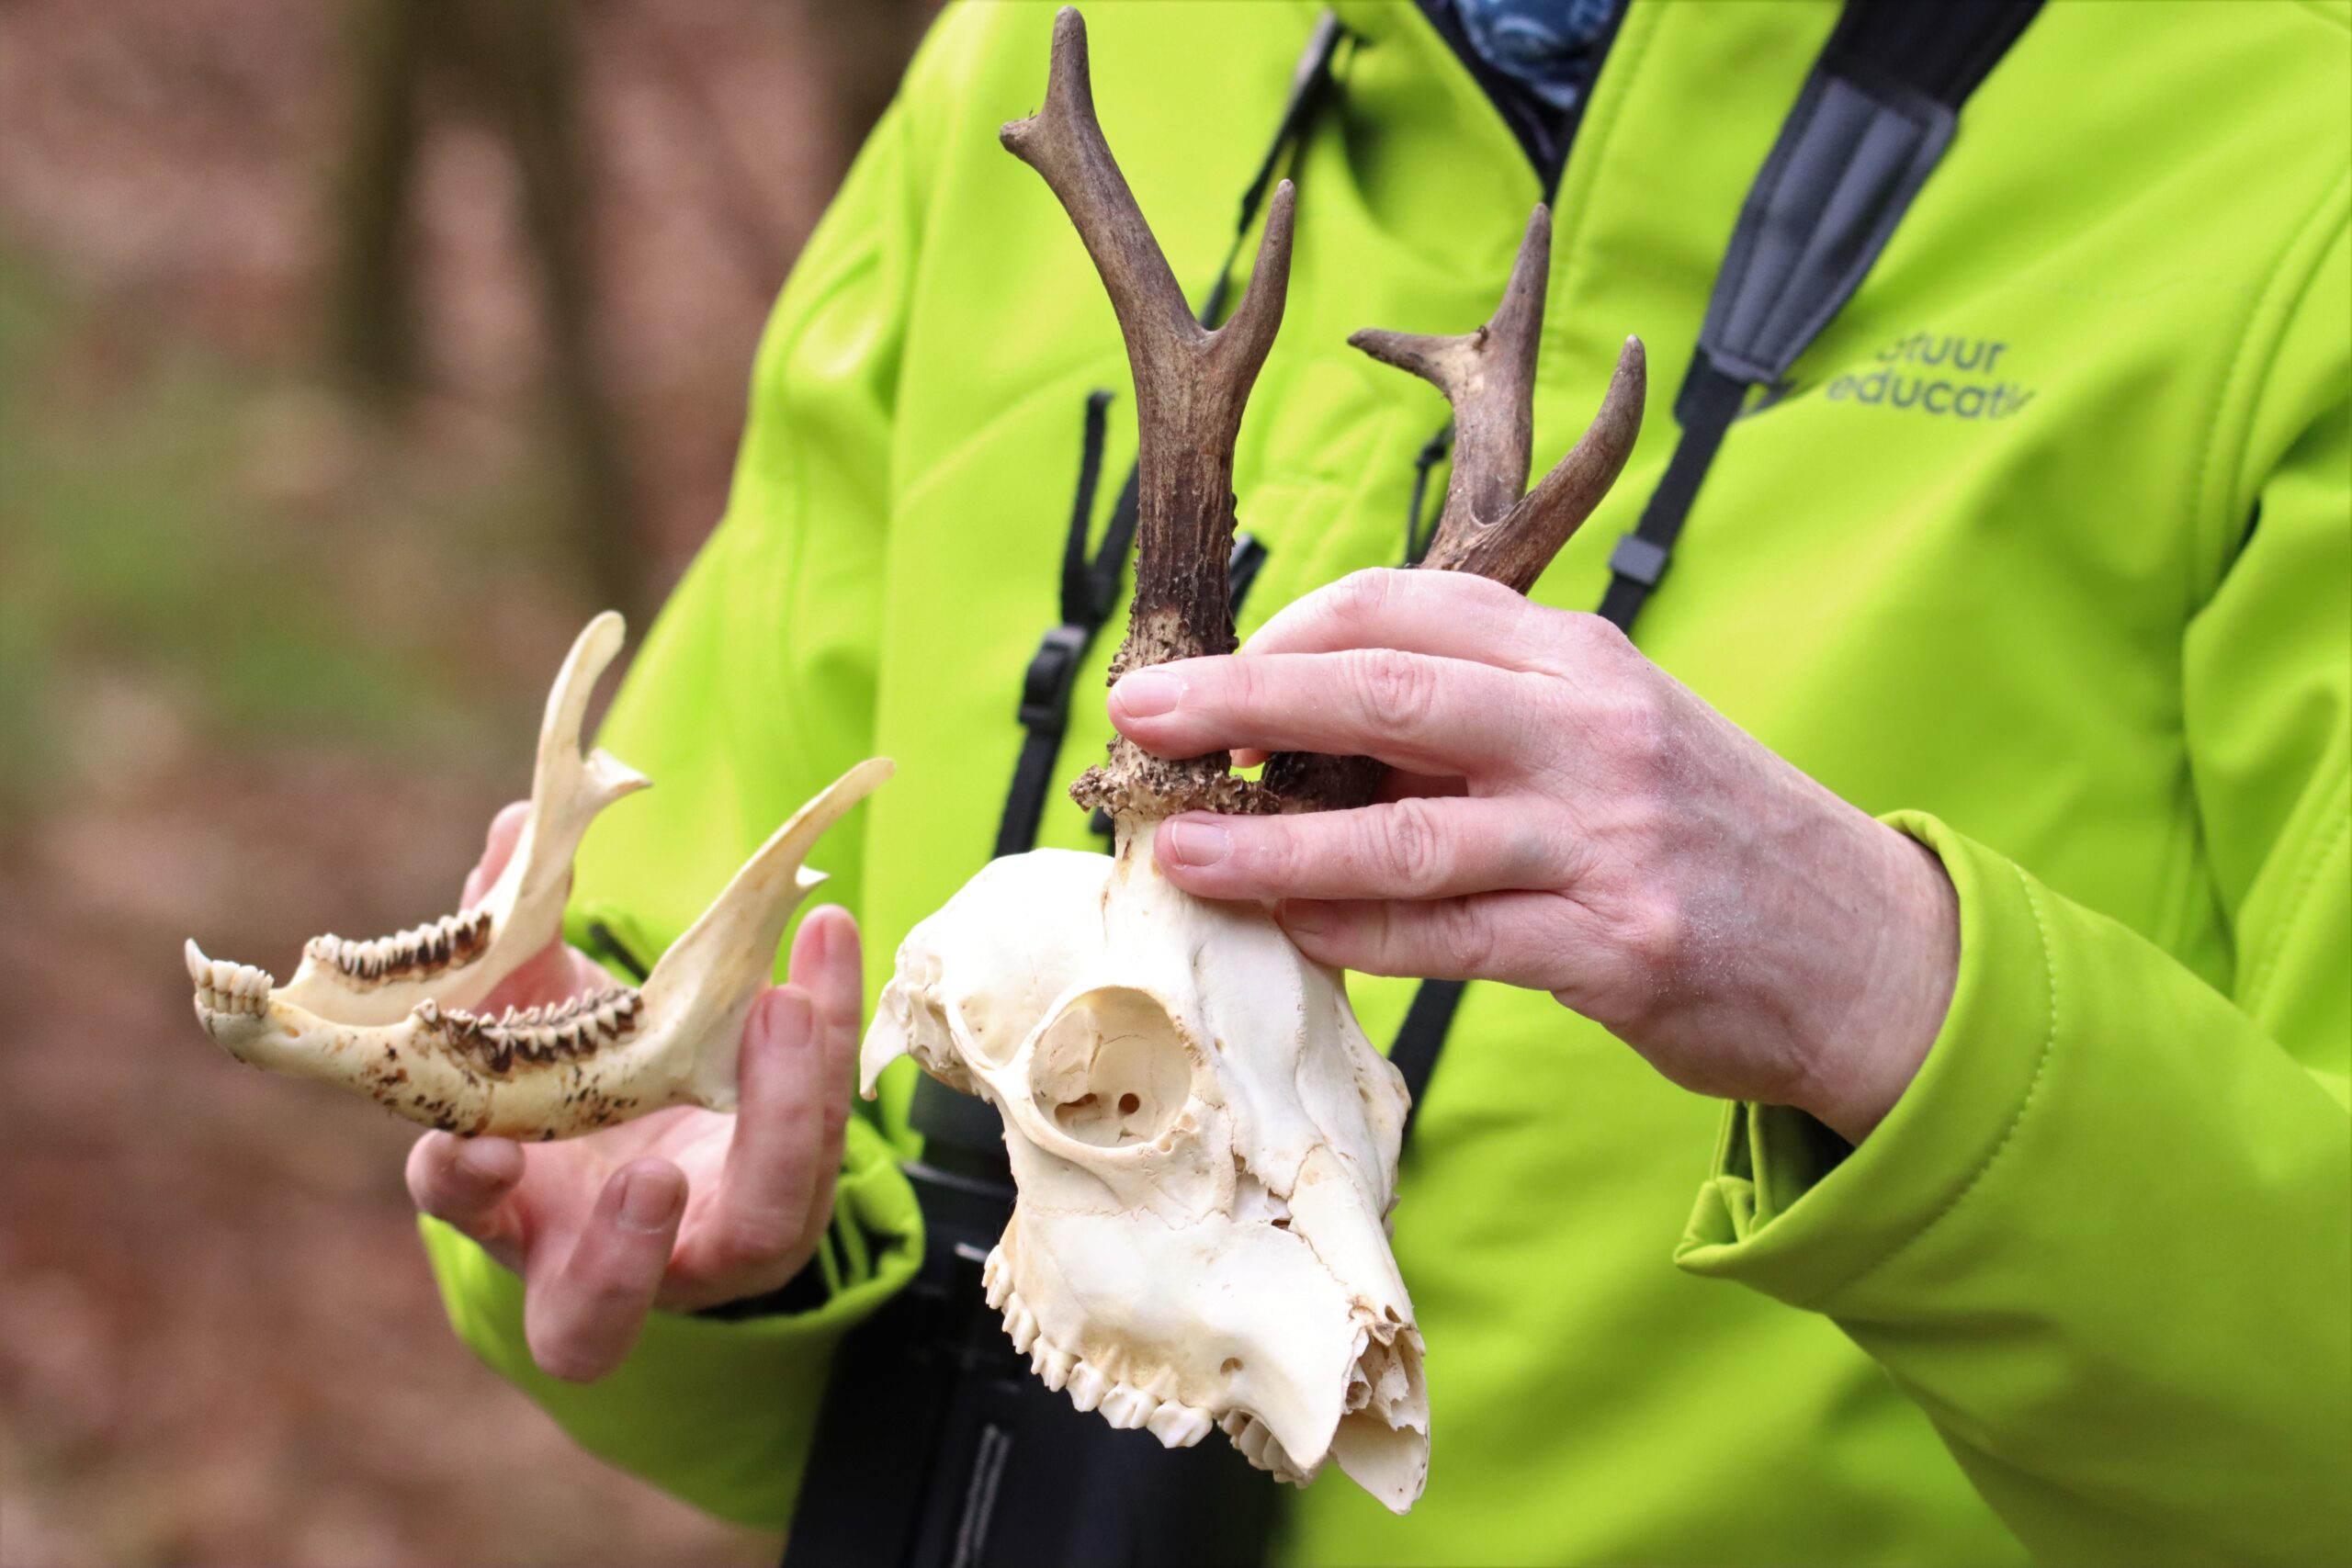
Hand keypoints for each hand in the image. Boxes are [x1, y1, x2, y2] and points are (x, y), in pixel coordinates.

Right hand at [405, 803, 861, 1379]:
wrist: (657, 1144)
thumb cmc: (566, 1085)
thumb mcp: (532, 1008)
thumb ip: (514, 932)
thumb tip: (516, 828)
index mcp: (511, 1204)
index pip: (470, 1210)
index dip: (465, 1185)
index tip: (476, 1147)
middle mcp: (600, 1257)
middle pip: (598, 1317)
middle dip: (625, 1251)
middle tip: (653, 1171)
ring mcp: (712, 1247)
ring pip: (760, 1234)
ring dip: (781, 1123)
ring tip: (784, 1007)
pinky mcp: (794, 1206)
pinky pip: (828, 1137)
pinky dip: (831, 1036)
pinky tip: (826, 938)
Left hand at [1107, 569, 1957, 1142]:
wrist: (1868, 949)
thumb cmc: (1707, 831)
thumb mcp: (1609, 731)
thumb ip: (1481, 716)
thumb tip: (1304, 730)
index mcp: (1580, 656)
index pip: (1410, 602)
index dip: (1293, 630)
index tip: (1221, 672)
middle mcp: (1590, 728)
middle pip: (1385, 689)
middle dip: (1243, 696)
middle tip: (1143, 714)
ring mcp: (1603, 838)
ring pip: (1397, 832)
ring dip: (1268, 846)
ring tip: (1176, 849)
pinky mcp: (1610, 947)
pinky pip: (1444, 939)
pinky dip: (1352, 936)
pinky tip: (1287, 932)